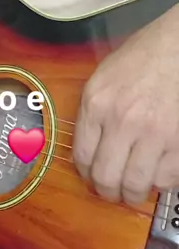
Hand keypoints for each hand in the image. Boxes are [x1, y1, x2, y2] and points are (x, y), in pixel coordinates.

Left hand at [73, 3, 178, 204]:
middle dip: (108, 192)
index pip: (82, 156)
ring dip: (135, 193)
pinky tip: (159, 171)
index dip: (87, 175)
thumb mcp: (105, 76)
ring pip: (137, 184)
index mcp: (97, 102)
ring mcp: (153, 133)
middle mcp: (122, 120)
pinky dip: (161, 182)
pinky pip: (166, 179)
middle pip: (106, 177)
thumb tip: (91, 147)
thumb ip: (95, 111)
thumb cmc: (146, 55)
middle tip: (114, 193)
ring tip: (137, 188)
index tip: (93, 179)